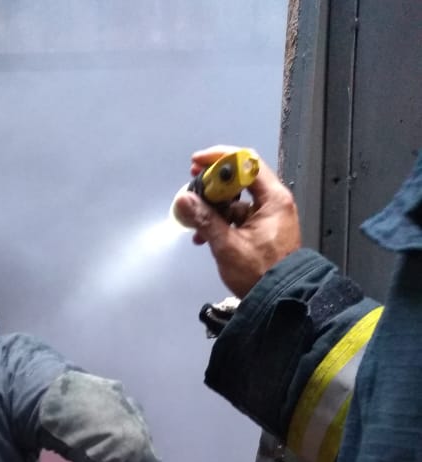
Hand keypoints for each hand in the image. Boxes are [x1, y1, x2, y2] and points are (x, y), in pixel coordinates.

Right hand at [172, 145, 301, 297]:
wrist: (280, 300)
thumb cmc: (259, 274)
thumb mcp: (228, 246)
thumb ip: (205, 220)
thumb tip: (184, 200)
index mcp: (273, 199)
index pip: (246, 163)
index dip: (219, 158)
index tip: (196, 164)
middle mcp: (273, 202)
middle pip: (240, 180)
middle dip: (213, 185)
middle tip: (192, 189)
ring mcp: (268, 217)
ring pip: (236, 201)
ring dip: (213, 208)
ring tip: (195, 222)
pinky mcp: (262, 231)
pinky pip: (238, 218)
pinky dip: (221, 222)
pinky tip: (204, 236)